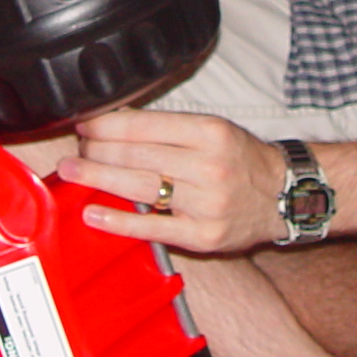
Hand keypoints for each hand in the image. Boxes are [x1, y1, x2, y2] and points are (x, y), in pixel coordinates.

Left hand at [61, 108, 286, 255]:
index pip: (144, 125)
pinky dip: (119, 221)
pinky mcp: (202, 235)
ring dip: (98, 178)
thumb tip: (116, 121)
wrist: (285, 196)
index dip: (107, 125)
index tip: (85, 125)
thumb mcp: (214, 129)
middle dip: (97, 151)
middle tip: (74, 150)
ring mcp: (205, 203)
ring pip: (140, 187)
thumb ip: (168, 128)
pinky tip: (93, 214)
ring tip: (71, 172)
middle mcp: (208, 165)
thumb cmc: (242, 160)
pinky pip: (153, 228)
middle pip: (137, 155)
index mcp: (209, 132)